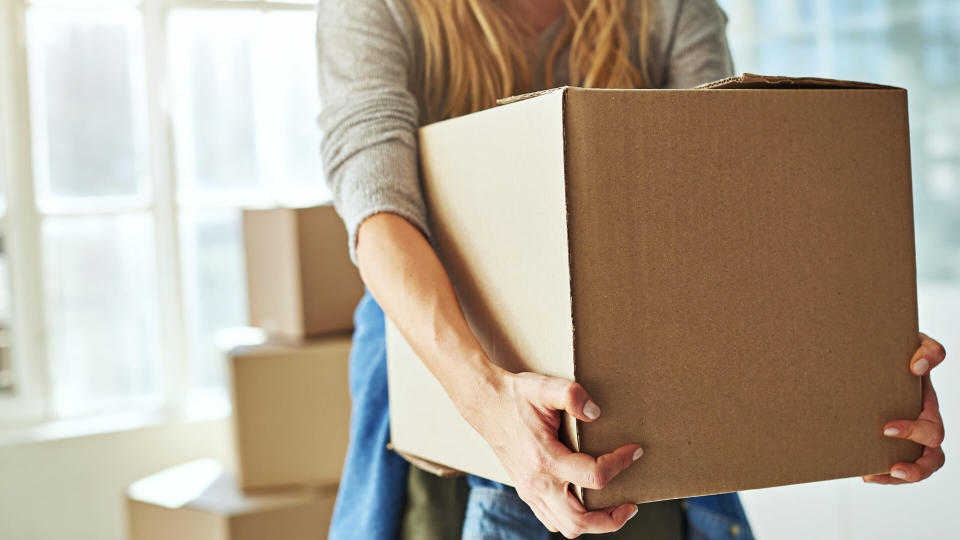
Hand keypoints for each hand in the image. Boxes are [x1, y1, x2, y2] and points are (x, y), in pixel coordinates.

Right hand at [459, 369, 641, 537]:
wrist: (485, 404)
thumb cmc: (516, 396)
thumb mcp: (544, 386)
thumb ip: (572, 395)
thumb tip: (596, 412)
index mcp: (545, 459)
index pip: (594, 477)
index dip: (620, 464)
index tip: (634, 451)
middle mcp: (537, 482)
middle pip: (579, 521)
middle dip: (611, 518)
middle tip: (630, 504)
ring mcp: (529, 491)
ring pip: (565, 526)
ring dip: (593, 523)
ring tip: (612, 508)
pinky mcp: (527, 491)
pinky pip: (552, 519)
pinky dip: (574, 518)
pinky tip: (586, 501)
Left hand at [863, 332, 946, 483]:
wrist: (876, 351)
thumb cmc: (898, 349)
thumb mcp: (916, 342)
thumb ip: (928, 349)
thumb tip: (918, 367)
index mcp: (927, 407)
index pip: (933, 430)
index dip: (914, 433)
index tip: (886, 429)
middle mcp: (920, 425)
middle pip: (933, 457)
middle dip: (917, 469)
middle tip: (894, 468)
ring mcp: (906, 436)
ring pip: (915, 467)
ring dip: (897, 478)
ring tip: (873, 476)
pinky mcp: (888, 440)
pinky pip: (892, 465)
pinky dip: (881, 473)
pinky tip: (865, 472)